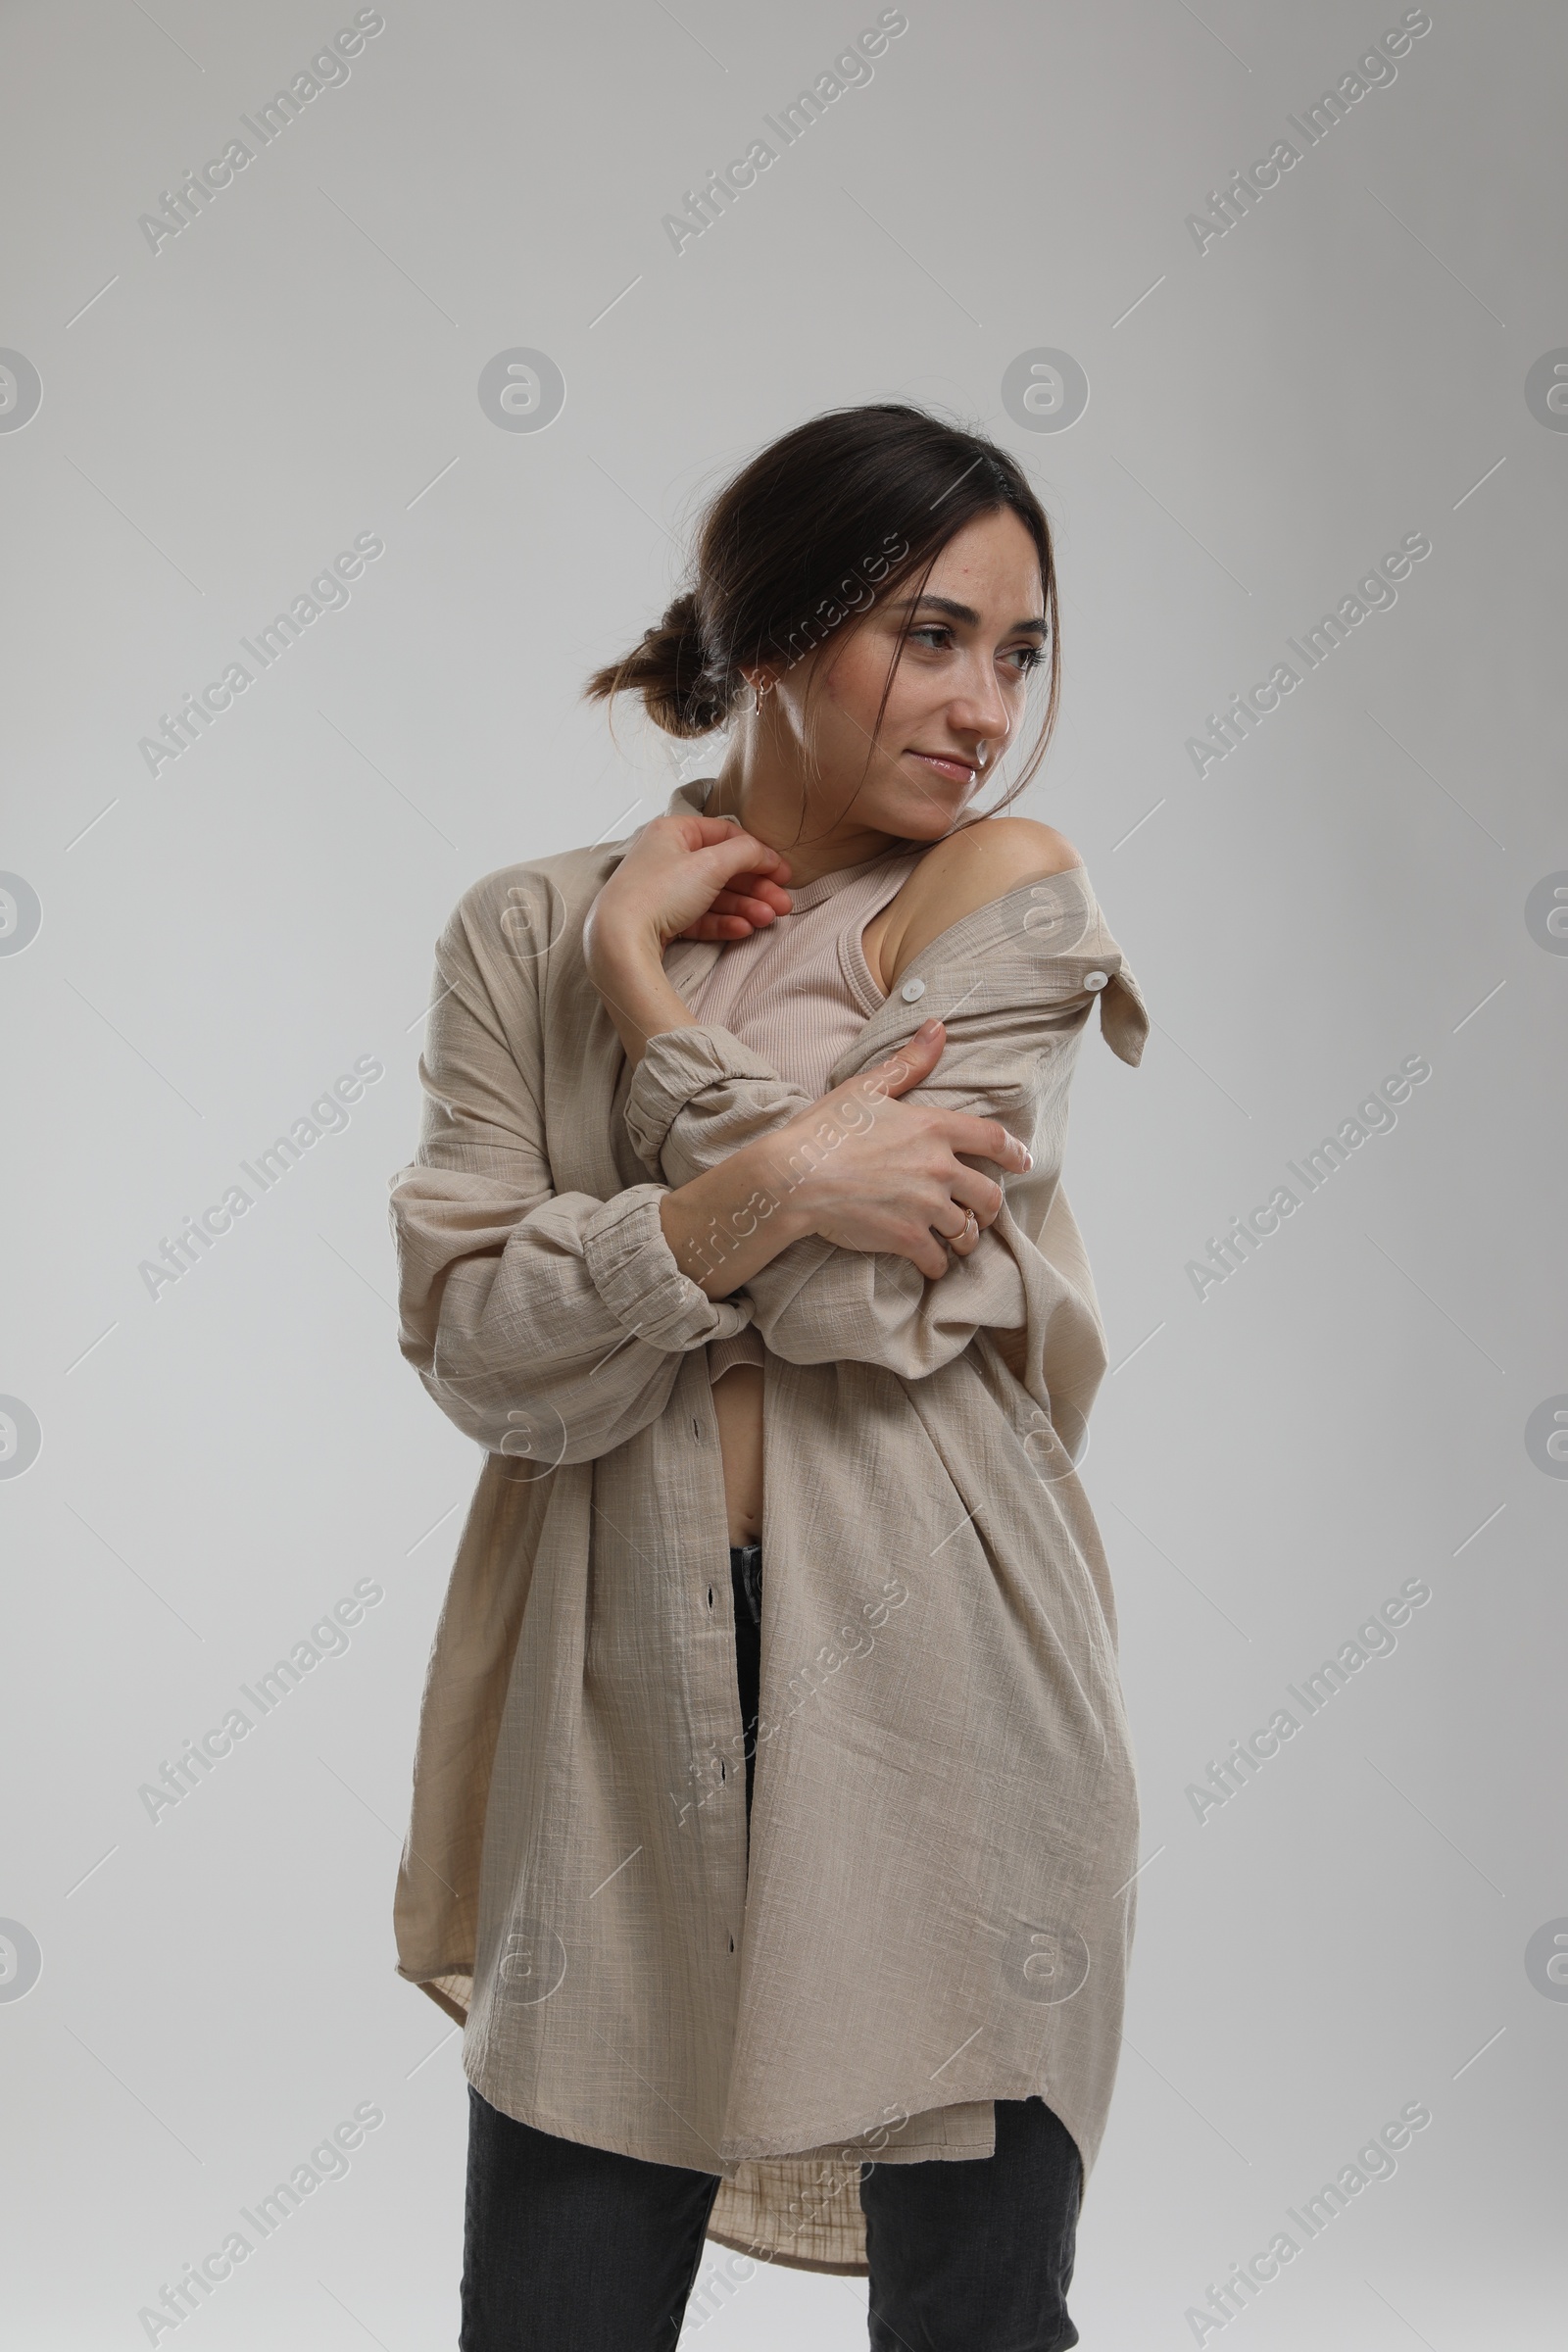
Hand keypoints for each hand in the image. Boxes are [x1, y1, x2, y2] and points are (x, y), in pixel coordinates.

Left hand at [584, 814, 790, 983]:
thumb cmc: (659, 892)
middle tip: (783, 904)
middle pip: (723, 869)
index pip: (725, 835)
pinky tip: (745, 929)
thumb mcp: (709, 864)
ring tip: (769, 920)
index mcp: (673, 832)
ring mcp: (663, 891)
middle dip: (756, 887)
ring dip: (745, 907)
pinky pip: (700, 918)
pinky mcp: (662, 920)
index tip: (782, 872)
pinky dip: (724, 923)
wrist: (619, 939)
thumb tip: (765, 853)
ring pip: (714, 896)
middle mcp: (667, 858)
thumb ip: (745, 854)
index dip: (757, 853)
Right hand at [760, 1020, 1032, 1280]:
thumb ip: (909, 1062)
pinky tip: (930, 1263)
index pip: (994, 1139)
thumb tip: (938, 1027)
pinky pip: (938, 1260)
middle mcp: (939, 1168)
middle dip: (989, 1206)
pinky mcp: (907, 1238)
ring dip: (965, 1237)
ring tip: (956, 1240)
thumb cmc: (826, 1128)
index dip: (1014, 1153)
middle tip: (981, 1212)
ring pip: (967, 1231)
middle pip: (990, 1195)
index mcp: (934, 1128)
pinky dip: (937, 1264)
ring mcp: (926, 1206)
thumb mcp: (868, 1087)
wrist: (794, 1177)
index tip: (1022, 1163)